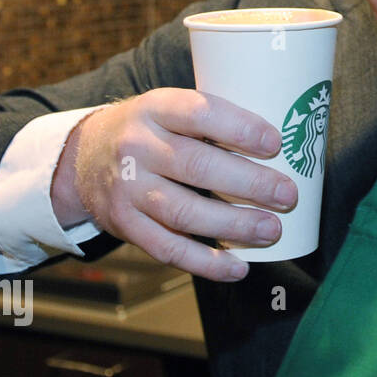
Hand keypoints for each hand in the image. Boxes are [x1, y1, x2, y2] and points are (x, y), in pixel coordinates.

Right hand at [51, 89, 298, 281]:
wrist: (84, 158)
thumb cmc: (154, 131)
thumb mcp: (172, 108)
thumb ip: (216, 120)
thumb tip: (292, 138)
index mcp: (156, 108)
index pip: (199, 113)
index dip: (239, 128)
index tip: (276, 144)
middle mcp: (137, 147)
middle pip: (196, 167)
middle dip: (248, 183)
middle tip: (287, 194)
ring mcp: (128, 190)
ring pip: (183, 212)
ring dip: (234, 225)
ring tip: (272, 230)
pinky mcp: (125, 226)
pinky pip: (168, 249)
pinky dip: (206, 263)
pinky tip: (239, 268)